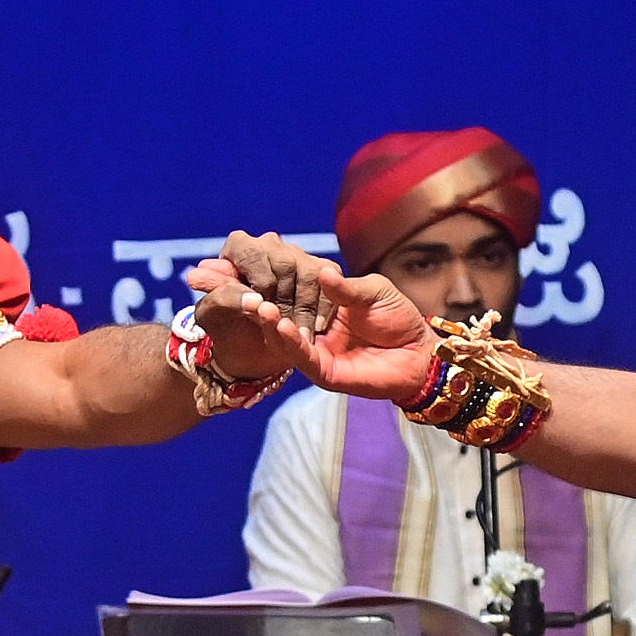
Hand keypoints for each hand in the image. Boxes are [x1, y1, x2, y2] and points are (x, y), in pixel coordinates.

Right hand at [185, 234, 435, 401]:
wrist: (421, 353)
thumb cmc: (398, 318)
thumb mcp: (371, 290)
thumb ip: (344, 285)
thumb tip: (318, 270)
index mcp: (314, 306)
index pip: (277, 290)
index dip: (252, 279)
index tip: (223, 262)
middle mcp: (307, 330)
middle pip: (268, 315)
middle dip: (243, 300)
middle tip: (215, 282)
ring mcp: (313, 353)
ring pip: (279, 337)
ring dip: (264, 321)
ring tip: (254, 304)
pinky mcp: (324, 373)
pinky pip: (301, 357)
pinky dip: (287, 341)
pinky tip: (275, 324)